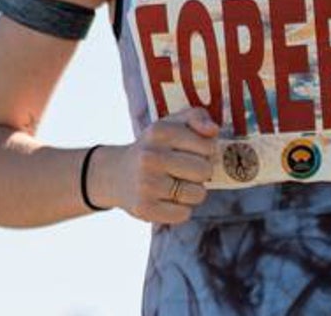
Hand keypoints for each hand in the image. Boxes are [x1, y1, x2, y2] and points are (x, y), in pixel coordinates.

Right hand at [98, 106, 218, 223]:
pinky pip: (184, 213)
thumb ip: (197, 117)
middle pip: (204, 171)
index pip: (208, 146)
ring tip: (176, 184)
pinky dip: (181, 209)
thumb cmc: (155, 147)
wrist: (117, 174)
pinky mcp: (144, 208)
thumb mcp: (172, 124)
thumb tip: (213, 130)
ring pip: (197, 194)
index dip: (208, 151)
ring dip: (193, 191)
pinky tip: (167, 198)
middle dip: (202, 172)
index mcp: (160, 131)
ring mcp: (146, 183)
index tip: (194, 151)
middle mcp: (150, 156)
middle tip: (185, 169)